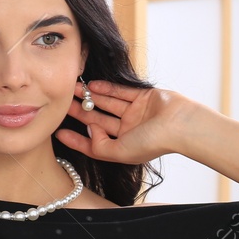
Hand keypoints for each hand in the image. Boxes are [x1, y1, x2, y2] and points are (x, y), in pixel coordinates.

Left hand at [56, 80, 206, 163]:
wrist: (180, 125)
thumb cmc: (153, 142)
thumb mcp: (120, 152)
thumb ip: (99, 146)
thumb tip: (89, 130)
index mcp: (124, 147)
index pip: (95, 143)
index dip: (77, 139)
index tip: (58, 132)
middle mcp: (128, 130)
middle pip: (99, 120)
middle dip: (81, 112)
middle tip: (62, 103)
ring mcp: (136, 113)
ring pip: (108, 104)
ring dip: (91, 97)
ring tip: (73, 89)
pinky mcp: (143, 97)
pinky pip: (121, 92)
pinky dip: (107, 88)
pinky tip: (92, 85)